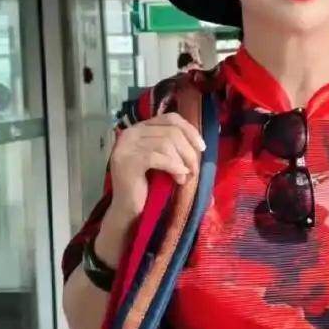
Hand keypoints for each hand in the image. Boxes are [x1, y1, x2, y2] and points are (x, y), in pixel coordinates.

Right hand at [107, 109, 205, 225]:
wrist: (129, 210)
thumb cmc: (149, 186)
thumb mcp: (164, 161)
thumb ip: (175, 146)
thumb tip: (201, 144)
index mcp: (140, 128)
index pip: (170, 118)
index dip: (190, 130)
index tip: (202, 147)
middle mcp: (130, 133)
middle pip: (171, 131)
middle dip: (189, 151)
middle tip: (194, 169)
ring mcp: (126, 146)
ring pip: (166, 143)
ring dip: (182, 161)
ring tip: (184, 177)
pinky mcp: (127, 162)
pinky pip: (157, 157)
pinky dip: (173, 167)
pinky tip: (178, 178)